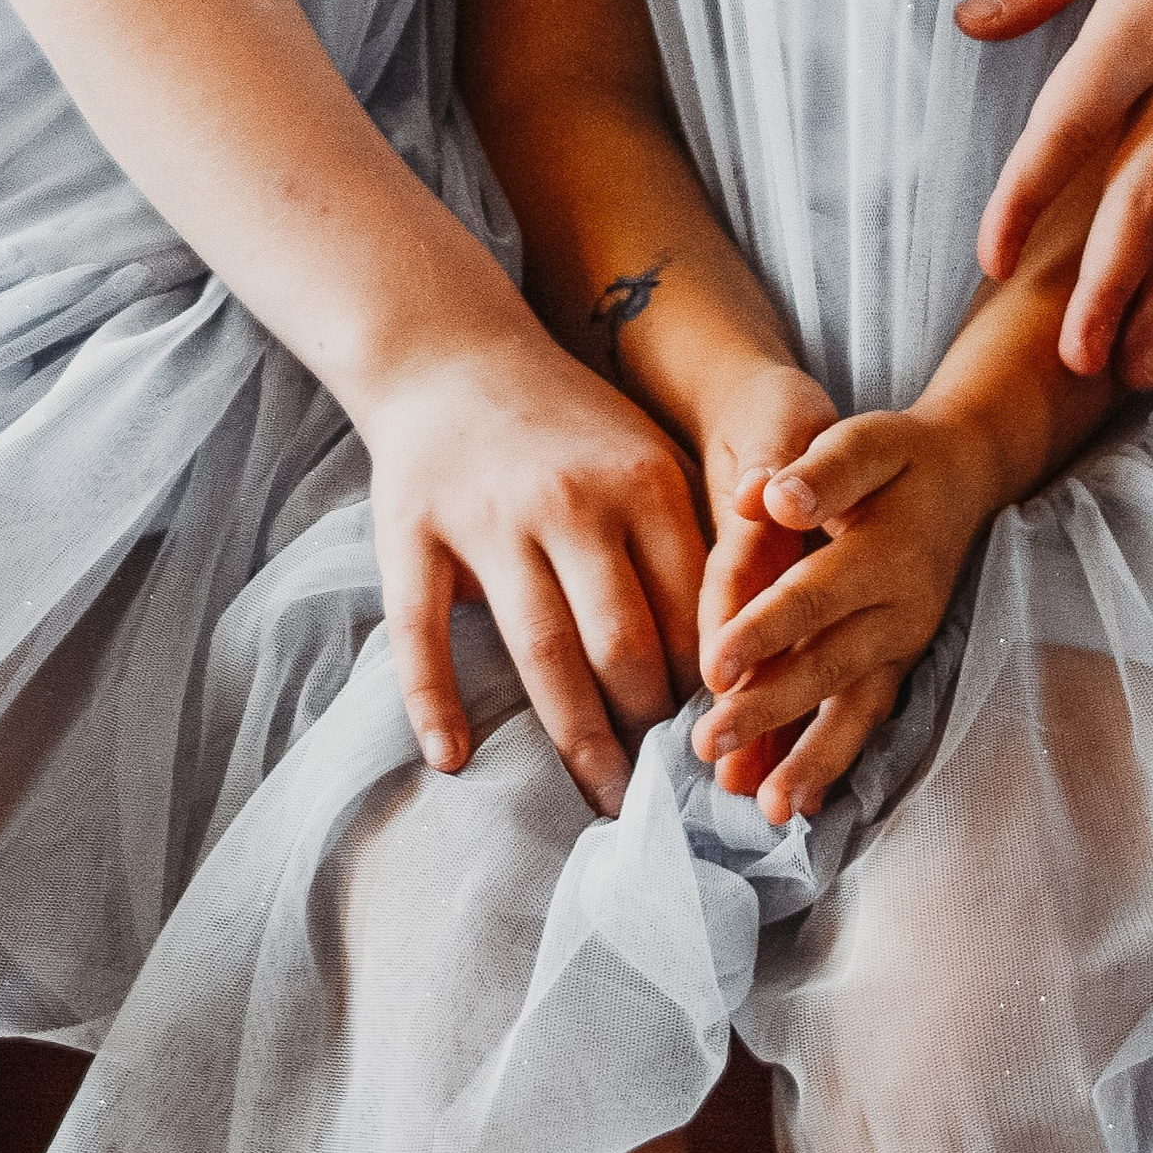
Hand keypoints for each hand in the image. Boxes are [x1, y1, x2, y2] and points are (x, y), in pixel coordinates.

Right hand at [364, 327, 706, 816]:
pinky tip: (453, 757)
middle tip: (664, 788)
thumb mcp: (647, 458)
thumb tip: (738, 663)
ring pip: (541, 650)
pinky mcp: (414, 533)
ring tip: (602, 800)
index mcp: (641, 483)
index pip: (693, 610)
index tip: (723, 743)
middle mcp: (570, 501)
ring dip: (577, 739)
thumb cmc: (568, 426)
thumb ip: (688, 546)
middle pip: (623, 643)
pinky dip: (434, 700)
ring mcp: (488, 518)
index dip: (713, 688)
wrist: (451, 352)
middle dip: (649, 728)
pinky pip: (424, 631)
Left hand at [692, 405, 990, 828]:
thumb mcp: (865, 441)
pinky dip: (832, 760)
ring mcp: (902, 644)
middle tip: (708, 744)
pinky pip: (865, 718)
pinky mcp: (897, 664)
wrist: (963, 478)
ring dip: (809, 759)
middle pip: (828, 665)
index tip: (712, 670)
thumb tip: (767, 498)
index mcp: (885, 552)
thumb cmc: (899, 455)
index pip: (814, 598)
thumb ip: (819, 469)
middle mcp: (900, 609)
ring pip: (854, 710)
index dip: (764, 633)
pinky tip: (794, 800)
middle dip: (768, 711)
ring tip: (766, 807)